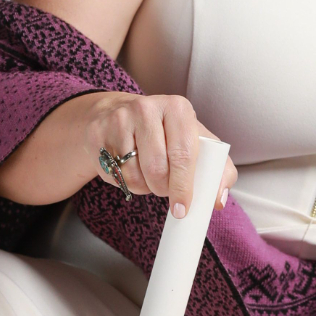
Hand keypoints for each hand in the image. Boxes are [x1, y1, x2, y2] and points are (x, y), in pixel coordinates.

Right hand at [85, 92, 239, 216]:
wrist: (117, 114)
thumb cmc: (165, 133)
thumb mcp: (194, 141)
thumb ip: (217, 170)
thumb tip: (218, 200)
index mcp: (178, 108)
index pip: (184, 153)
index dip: (184, 186)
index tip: (183, 208)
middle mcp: (147, 108)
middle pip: (157, 168)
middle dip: (163, 190)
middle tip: (165, 192)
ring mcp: (119, 119)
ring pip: (134, 175)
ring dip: (144, 187)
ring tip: (147, 175)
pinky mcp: (98, 133)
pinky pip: (115, 175)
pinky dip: (125, 182)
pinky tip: (128, 168)